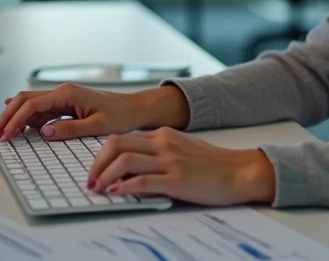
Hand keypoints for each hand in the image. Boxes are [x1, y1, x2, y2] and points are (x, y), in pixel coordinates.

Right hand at [0, 83, 188, 141]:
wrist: (134, 109)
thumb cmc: (120, 115)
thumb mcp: (97, 126)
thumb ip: (70, 129)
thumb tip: (44, 132)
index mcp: (68, 93)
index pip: (33, 105)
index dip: (16, 119)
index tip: (5, 134)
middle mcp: (62, 92)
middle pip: (26, 100)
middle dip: (8, 116)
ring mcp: (63, 98)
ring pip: (30, 104)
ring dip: (14, 116)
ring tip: (0, 130)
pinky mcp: (65, 105)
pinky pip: (40, 110)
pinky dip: (25, 118)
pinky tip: (16, 124)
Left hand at [86, 127, 276, 206]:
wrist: (238, 172)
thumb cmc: (211, 165)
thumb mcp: (180, 150)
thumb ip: (156, 154)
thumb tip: (128, 169)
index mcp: (162, 135)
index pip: (120, 138)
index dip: (100, 155)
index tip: (94, 172)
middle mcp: (163, 143)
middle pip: (116, 144)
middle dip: (97, 164)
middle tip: (90, 182)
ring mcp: (170, 160)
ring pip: (126, 160)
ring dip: (105, 175)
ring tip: (98, 189)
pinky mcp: (178, 179)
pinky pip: (144, 181)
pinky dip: (125, 187)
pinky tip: (116, 193)